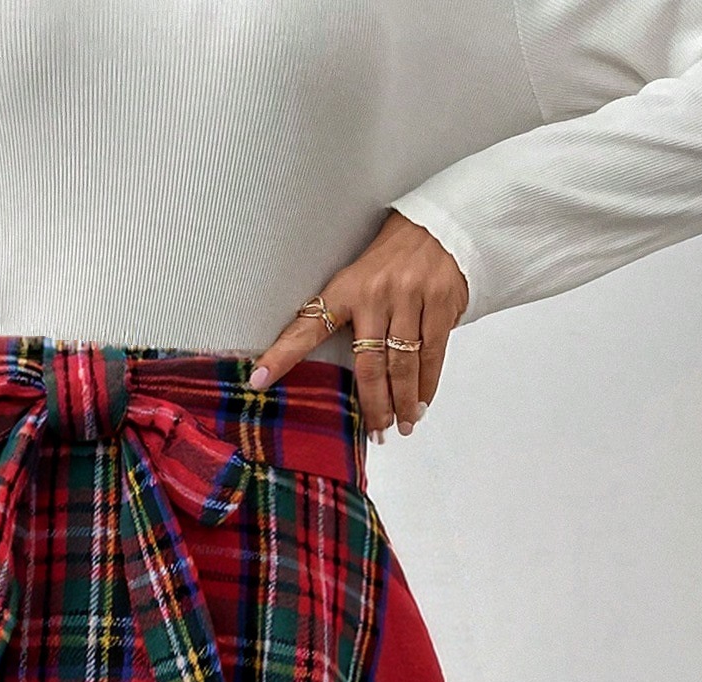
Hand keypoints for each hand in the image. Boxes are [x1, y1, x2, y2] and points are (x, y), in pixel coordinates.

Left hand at [247, 210, 469, 441]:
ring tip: (401, 425)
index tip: (259, 380)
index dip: (282, 355)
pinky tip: (420, 404)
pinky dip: (427, 385)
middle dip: (373, 405)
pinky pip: (433, 354)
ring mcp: (412, 298)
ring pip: (403, 365)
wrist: (440, 229)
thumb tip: (326, 365)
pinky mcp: (442, 303)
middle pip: (369, 365)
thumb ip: (341, 316)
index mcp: (347, 288)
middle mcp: (377, 294)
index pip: (308, 326)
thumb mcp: (357, 278)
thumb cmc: (392, 260)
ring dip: (402, 402)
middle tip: (375, 433)